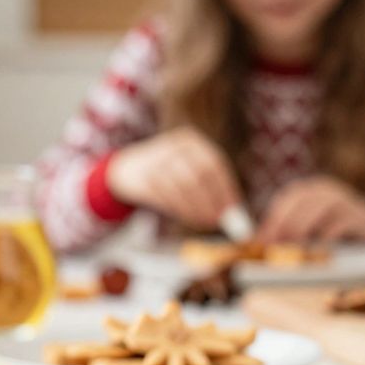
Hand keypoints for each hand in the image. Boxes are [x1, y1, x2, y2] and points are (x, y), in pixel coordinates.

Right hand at [104, 127, 242, 230]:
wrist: (126, 171)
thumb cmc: (169, 177)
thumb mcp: (191, 176)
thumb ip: (214, 194)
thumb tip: (238, 218)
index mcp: (191, 142)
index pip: (215, 164)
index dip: (227, 189)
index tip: (234, 211)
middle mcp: (174, 146)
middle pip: (200, 174)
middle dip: (212, 201)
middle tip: (218, 221)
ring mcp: (156, 158)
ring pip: (183, 187)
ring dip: (195, 209)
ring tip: (203, 222)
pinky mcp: (142, 175)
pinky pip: (164, 195)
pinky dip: (177, 209)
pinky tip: (184, 217)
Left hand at [257, 176, 364, 244]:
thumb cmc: (343, 230)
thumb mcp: (316, 225)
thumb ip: (294, 229)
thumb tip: (264, 243)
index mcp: (311, 190)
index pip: (284, 201)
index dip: (271, 221)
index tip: (260, 241)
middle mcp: (325, 189)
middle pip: (297, 204)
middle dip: (282, 226)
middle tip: (272, 247)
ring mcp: (342, 199)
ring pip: (314, 211)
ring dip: (300, 231)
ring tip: (291, 250)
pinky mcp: (356, 214)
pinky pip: (336, 224)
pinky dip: (325, 238)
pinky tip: (317, 251)